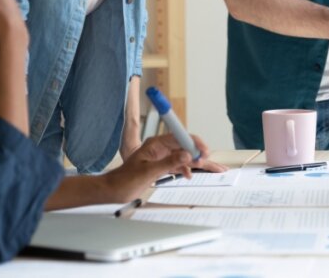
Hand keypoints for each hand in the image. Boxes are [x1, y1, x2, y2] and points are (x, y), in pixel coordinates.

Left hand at [100, 133, 226, 202]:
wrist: (113, 190)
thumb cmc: (124, 180)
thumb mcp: (148, 172)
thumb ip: (168, 163)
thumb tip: (187, 155)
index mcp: (155, 144)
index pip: (180, 137)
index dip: (195, 143)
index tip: (204, 151)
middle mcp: (160, 148)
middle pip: (185, 147)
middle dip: (200, 154)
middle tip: (215, 165)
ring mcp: (161, 157)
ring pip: (184, 156)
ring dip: (197, 163)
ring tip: (212, 170)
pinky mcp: (160, 166)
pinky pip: (178, 164)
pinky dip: (186, 169)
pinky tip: (190, 175)